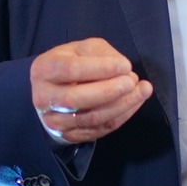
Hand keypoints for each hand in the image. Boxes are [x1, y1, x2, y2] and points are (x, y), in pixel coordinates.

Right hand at [30, 38, 154, 143]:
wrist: (53, 94)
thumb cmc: (70, 65)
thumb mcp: (81, 49)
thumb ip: (101, 54)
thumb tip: (123, 69)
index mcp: (44, 70)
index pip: (72, 70)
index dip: (101, 68)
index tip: (125, 65)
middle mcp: (44, 97)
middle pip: (78, 98)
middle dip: (110, 90)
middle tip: (132, 81)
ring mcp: (55, 121)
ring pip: (91, 118)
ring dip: (121, 105)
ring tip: (142, 91)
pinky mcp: (69, 136)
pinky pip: (100, 129)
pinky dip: (122, 116)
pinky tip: (134, 103)